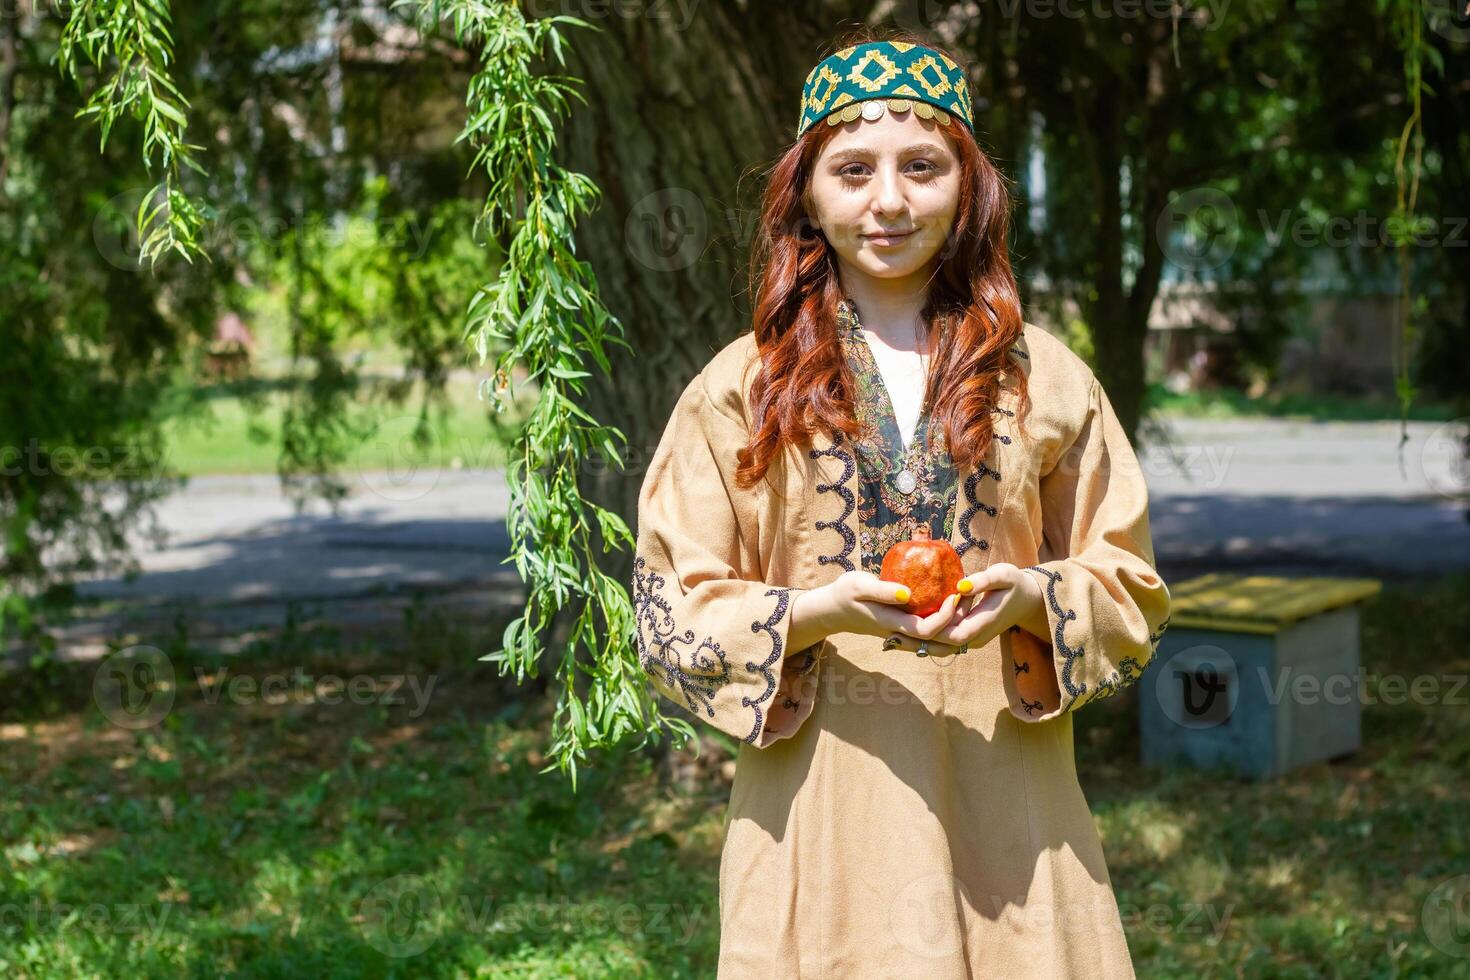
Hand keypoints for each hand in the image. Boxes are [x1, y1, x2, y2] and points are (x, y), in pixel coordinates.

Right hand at [787, 570, 955, 652]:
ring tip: (968, 606)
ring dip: (955, 629)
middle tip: (969, 600)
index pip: (926, 630)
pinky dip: (946, 626)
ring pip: (936, 643)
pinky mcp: (904, 630)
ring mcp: (903, 635)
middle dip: (958, 626)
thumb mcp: (859, 585)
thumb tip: (907, 594)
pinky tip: (954, 609)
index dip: (945, 617)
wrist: (833, 610)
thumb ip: (882, 590)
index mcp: (891, 623)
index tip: (954, 595)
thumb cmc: (845, 594)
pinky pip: (930, 634)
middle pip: (937, 642)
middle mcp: (900, 634)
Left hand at [879, 563, 1044, 654]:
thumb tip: (960, 587)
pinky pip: (942, 642)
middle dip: (915, 643)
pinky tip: (904, 633)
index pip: (951, 636)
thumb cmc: (1014, 583)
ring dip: (916, 645)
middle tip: (887, 637)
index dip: (930, 631)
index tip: (908, 623)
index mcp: (982, 625)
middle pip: (939, 647)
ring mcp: (970, 640)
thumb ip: (983, 581)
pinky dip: (924, 640)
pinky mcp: (965, 636)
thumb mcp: (1003, 575)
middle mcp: (974, 638)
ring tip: (889, 638)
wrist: (1027, 599)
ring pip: (939, 648)